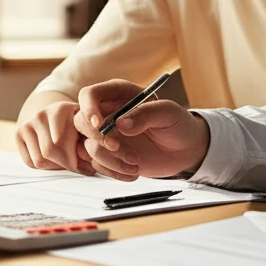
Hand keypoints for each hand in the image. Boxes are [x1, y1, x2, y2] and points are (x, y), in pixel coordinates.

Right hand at [15, 100, 90, 173]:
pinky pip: (30, 162)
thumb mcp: (87, 127)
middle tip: (79, 168)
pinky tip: (55, 160)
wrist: (58, 114)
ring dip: (56, 167)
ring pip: (40, 160)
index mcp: (60, 109)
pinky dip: (44, 167)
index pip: (60, 141)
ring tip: (68, 162)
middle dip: (66, 164)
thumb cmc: (79, 125)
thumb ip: (91, 141)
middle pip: (49, 151)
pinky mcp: (18, 133)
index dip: (75, 158)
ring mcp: (27, 123)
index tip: (88, 166)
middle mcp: (40, 114)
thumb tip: (92, 165)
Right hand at [72, 79, 210, 180]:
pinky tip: (133, 172)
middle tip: (118, 147)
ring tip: (135, 162)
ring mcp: (106, 136)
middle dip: (97, 138)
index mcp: (119, 94)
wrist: (185, 150)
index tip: (98, 124)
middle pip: (80, 122)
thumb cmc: (178, 124)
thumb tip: (121, 124)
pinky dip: (113, 171)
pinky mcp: (109, 156)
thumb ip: (145, 114)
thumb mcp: (168, 113)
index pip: (90, 95)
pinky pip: (97, 165)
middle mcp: (108, 113)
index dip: (88, 108)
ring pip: (87, 147)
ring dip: (108, 159)